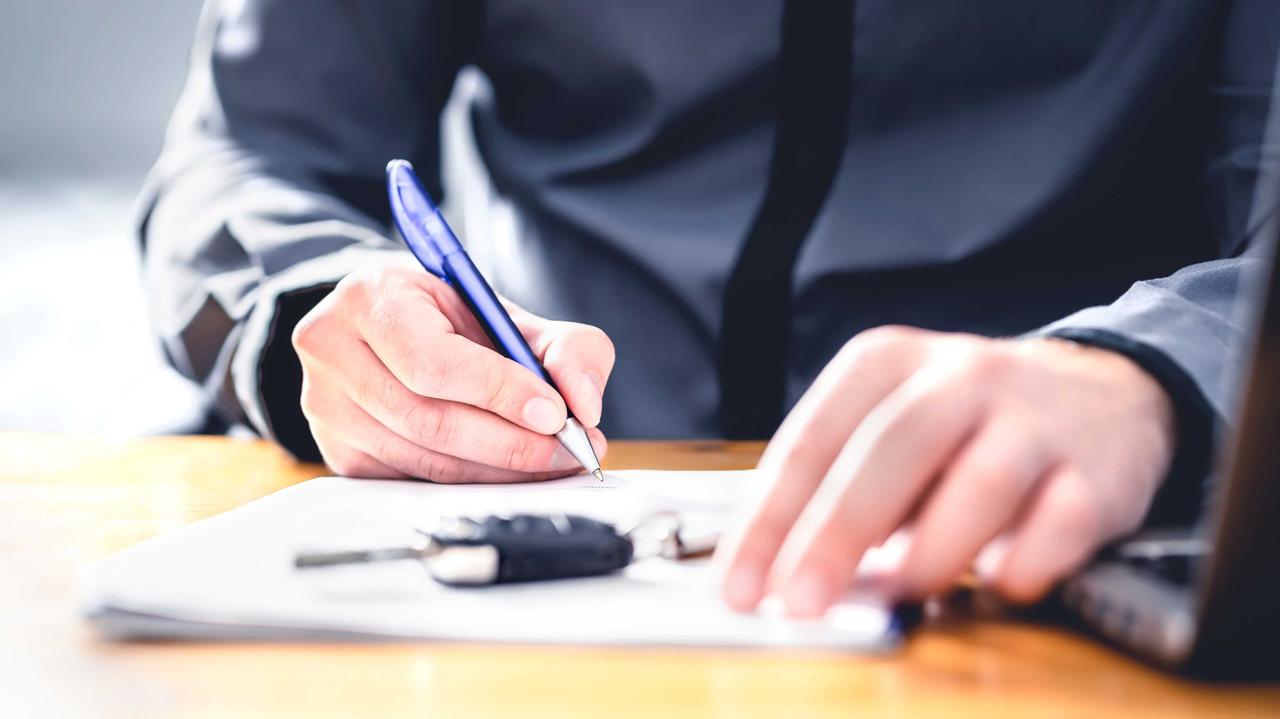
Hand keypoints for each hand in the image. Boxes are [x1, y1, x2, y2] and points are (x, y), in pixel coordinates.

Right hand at [292, 261, 612, 481]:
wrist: (391, 332)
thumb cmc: (452, 321)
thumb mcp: (509, 314)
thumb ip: (565, 347)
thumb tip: (585, 404)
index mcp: (369, 297)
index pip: (432, 360)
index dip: (498, 392)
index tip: (556, 412)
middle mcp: (332, 349)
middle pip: (428, 418)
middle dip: (510, 442)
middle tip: (568, 449)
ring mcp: (326, 408)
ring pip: (424, 460)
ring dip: (498, 470)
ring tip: (551, 461)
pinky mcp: (340, 453)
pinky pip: (414, 481)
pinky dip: (471, 484)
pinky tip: (509, 473)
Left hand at [716, 326, 1175, 614]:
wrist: (1101, 394)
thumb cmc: (965, 428)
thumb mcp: (889, 426)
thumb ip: (837, 488)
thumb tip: (780, 574)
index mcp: (889, 361)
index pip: (814, 439)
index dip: (770, 518)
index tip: (739, 584)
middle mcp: (963, 376)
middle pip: (890, 449)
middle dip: (836, 534)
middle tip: (800, 602)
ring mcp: (1036, 420)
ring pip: (980, 484)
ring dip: (930, 554)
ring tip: (900, 591)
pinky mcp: (1099, 473)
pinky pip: (1058, 527)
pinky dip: (1020, 565)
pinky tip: (994, 580)